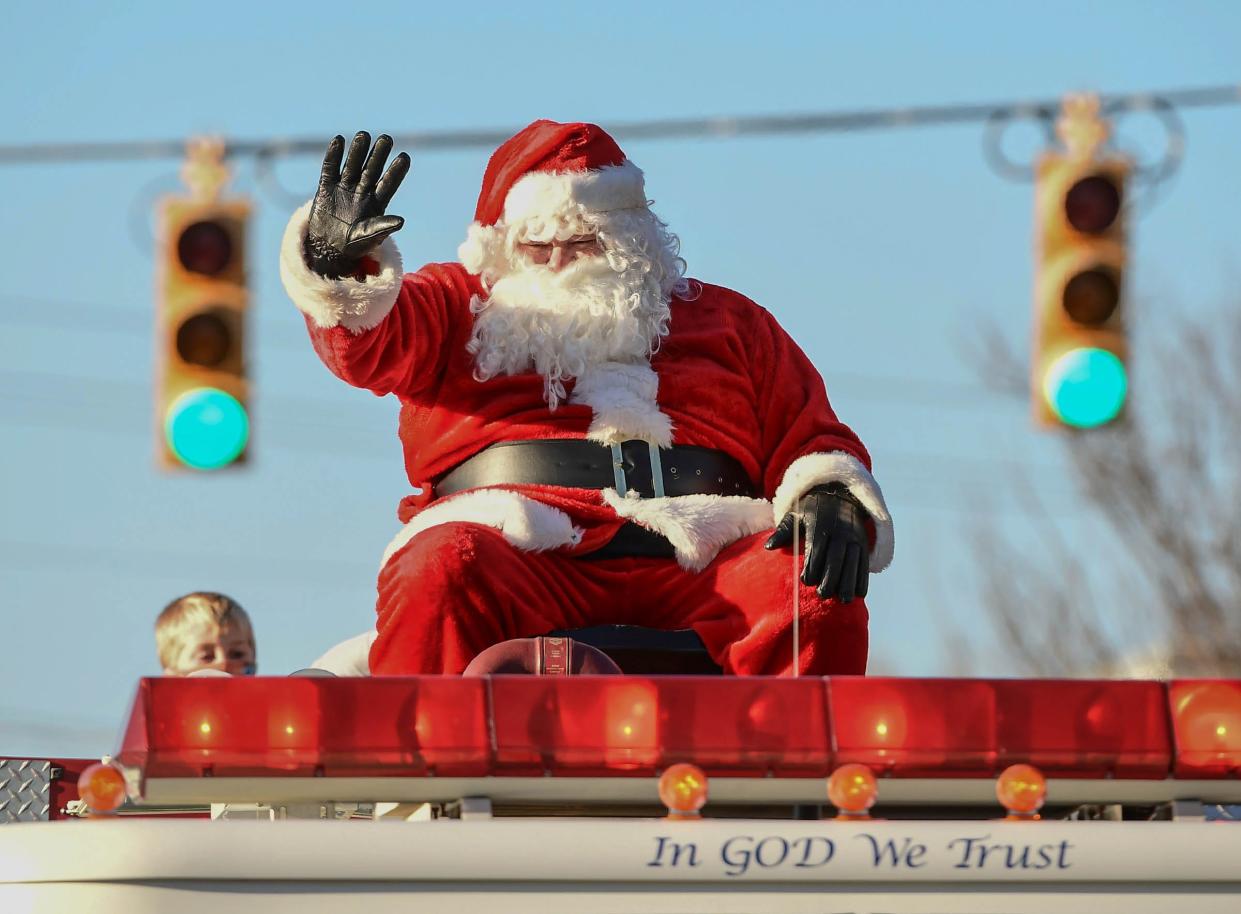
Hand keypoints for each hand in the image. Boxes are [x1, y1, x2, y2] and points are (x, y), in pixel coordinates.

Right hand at [304, 131, 410, 277]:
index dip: (396, 171)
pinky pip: (330, 168)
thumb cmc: (354, 245)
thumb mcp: (370, 236)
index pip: (389, 183)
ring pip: (352, 165)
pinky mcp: (326, 187)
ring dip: (357, 151)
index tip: (405, 157)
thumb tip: (401, 221)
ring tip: (364, 135)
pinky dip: (333, 156)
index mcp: (376, 202)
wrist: (328, 248)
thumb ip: (383, 226)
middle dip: (379, 155)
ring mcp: (344, 187)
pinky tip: (338, 141)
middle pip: (372, 169)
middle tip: (387, 139)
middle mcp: (362, 191)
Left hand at [765, 484, 869, 602]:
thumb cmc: (810, 510)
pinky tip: (860, 594)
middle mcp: (839, 529)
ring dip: (850, 581)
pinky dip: (863, 578)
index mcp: (819, 523)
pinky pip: (865, 562)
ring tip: (844, 600)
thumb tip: (768, 547)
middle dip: (831, 576)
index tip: (805, 582)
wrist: (839, 494)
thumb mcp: (795, 515)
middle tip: (823, 595)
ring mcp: (854, 536)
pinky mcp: (863, 542)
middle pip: (836, 556)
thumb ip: (783, 531)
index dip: (812, 564)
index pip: (817, 546)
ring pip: (853, 561)